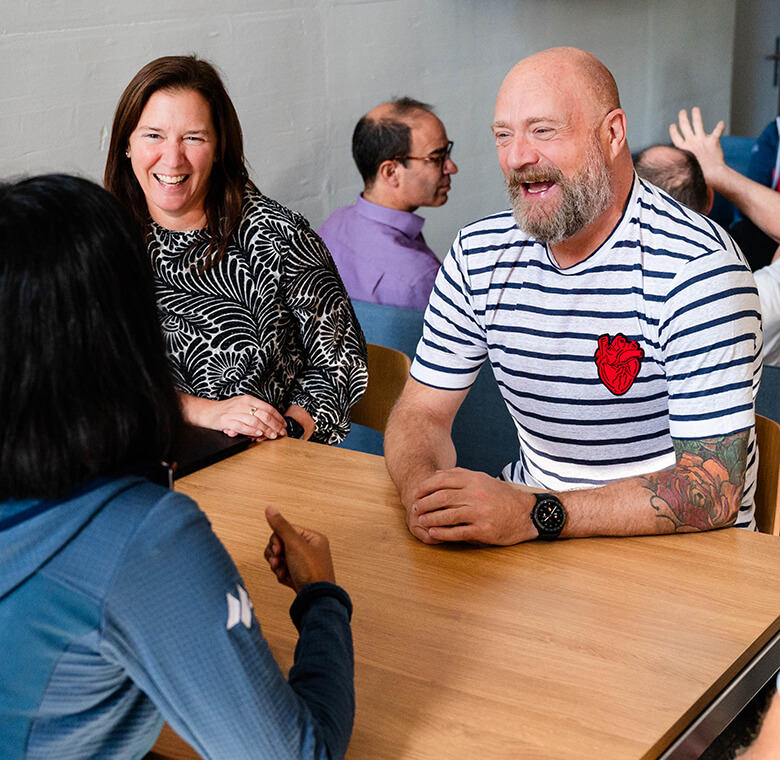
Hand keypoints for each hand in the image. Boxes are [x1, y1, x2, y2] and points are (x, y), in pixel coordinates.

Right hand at [186, 394, 286, 439]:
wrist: (207, 412)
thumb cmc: (227, 411)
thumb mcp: (243, 407)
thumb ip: (255, 413)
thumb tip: (271, 424)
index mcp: (248, 400)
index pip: (268, 408)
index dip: (278, 417)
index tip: (284, 425)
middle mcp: (242, 404)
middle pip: (264, 414)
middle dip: (275, 425)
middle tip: (281, 433)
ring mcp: (234, 412)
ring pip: (255, 420)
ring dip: (266, 429)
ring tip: (272, 435)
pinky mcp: (226, 421)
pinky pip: (242, 426)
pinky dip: (251, 430)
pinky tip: (258, 434)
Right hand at [264, 506, 335, 591]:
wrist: (315, 599)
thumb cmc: (311, 571)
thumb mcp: (294, 544)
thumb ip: (281, 526)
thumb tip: (270, 509)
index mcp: (312, 538)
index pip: (286, 530)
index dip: (277, 539)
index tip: (278, 549)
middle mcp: (308, 549)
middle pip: (280, 543)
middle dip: (275, 554)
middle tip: (279, 561)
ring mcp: (303, 563)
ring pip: (279, 557)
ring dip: (277, 565)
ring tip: (282, 571)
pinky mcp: (298, 575)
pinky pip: (282, 569)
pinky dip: (281, 574)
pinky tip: (287, 579)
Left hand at [411, 467, 534, 544]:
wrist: (526, 513)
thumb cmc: (501, 496)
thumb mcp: (482, 480)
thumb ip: (459, 475)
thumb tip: (436, 475)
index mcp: (474, 480)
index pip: (443, 481)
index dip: (426, 487)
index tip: (416, 493)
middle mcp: (476, 495)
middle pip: (442, 498)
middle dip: (424, 503)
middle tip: (414, 507)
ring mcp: (480, 513)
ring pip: (448, 516)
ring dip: (430, 519)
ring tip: (421, 520)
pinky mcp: (483, 530)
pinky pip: (458, 532)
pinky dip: (443, 533)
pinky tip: (433, 533)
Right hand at [669, 107, 726, 181]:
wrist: (712, 174)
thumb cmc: (698, 175)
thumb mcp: (683, 173)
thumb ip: (677, 172)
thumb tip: (668, 180)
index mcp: (682, 149)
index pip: (675, 137)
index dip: (673, 130)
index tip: (673, 125)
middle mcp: (691, 142)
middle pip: (685, 126)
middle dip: (683, 118)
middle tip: (682, 112)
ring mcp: (702, 140)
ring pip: (698, 123)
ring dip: (696, 115)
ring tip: (695, 109)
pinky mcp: (713, 141)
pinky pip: (717, 131)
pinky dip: (720, 127)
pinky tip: (721, 123)